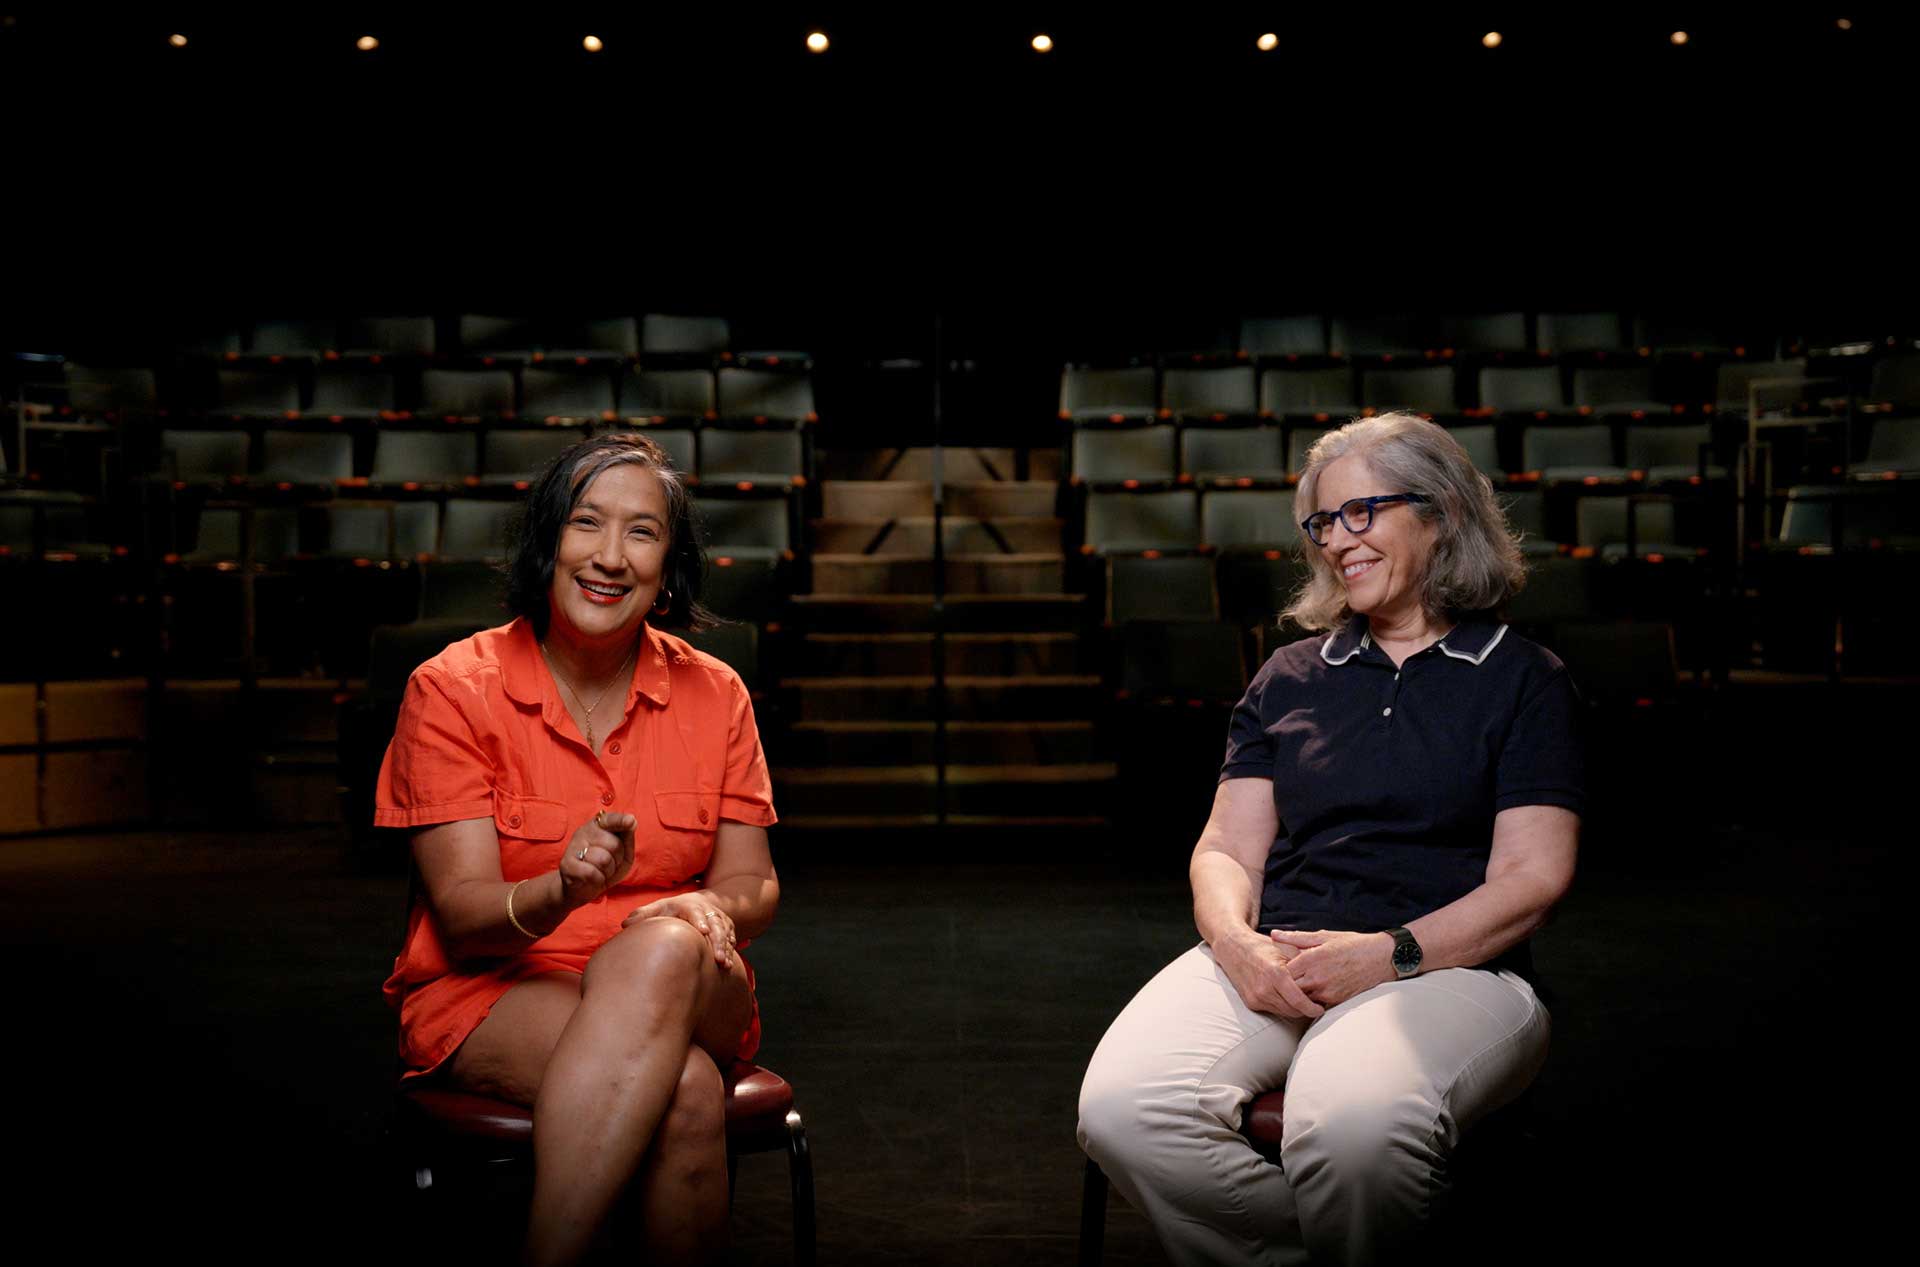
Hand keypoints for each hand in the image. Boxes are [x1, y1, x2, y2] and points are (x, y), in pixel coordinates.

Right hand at [557, 811, 635, 908]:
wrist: (583, 888)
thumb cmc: (606, 868)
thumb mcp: (623, 854)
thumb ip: (627, 838)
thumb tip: (631, 822)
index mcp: (598, 826)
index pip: (610, 820)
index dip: (620, 821)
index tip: (630, 820)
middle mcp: (584, 832)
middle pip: (614, 844)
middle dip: (618, 859)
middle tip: (610, 864)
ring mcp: (573, 847)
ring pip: (603, 859)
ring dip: (608, 871)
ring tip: (600, 871)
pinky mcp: (567, 864)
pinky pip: (591, 872)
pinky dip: (598, 879)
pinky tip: (593, 878)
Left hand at [623, 893, 736, 967]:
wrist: (698, 903)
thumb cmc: (672, 910)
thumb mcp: (657, 908)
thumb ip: (642, 915)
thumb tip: (625, 925)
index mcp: (689, 906)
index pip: (696, 912)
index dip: (700, 921)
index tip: (703, 931)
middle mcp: (707, 911)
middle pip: (716, 925)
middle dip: (718, 941)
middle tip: (718, 958)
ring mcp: (719, 919)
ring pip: (726, 933)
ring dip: (727, 948)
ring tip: (725, 965)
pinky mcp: (727, 927)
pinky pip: (732, 938)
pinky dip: (732, 950)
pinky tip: (730, 965)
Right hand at [1213, 929, 1323, 1019]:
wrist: (1232, 948)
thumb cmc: (1261, 946)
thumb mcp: (1285, 949)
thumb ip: (1303, 964)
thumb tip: (1323, 975)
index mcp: (1275, 974)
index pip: (1299, 1001)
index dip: (1312, 1008)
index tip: (1321, 1009)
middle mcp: (1264, 989)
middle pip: (1293, 1010)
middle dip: (1305, 1010)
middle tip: (1315, 1004)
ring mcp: (1256, 998)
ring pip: (1283, 1012)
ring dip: (1294, 1009)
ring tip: (1303, 1000)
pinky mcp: (1250, 1003)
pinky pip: (1272, 1010)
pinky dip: (1282, 1006)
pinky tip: (1287, 998)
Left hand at [1270, 929, 1393, 1006]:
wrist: (1380, 958)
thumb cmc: (1351, 944)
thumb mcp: (1323, 936)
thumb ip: (1296, 937)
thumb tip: (1274, 934)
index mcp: (1311, 958)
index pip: (1283, 971)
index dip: (1279, 970)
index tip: (1280, 966)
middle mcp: (1317, 978)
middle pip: (1290, 987)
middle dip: (1285, 984)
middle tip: (1285, 978)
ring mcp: (1326, 992)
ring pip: (1301, 997)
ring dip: (1298, 992)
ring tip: (1299, 983)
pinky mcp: (1335, 1001)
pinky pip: (1315, 1003)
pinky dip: (1311, 998)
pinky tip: (1314, 988)